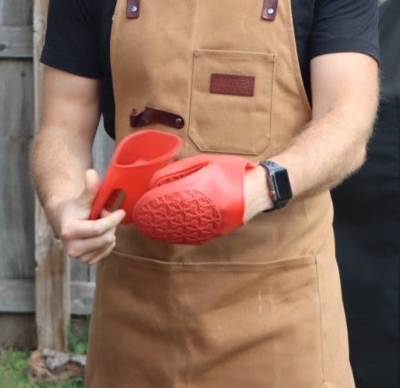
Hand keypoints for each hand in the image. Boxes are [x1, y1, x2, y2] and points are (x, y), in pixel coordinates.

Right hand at [54, 169, 125, 264]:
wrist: (64, 221)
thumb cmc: (75, 208)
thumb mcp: (82, 198)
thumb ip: (89, 188)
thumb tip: (92, 172)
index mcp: (69, 231)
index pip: (98, 228)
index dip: (112, 219)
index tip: (121, 212)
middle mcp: (72, 248)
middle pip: (105, 238)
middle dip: (110, 225)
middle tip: (106, 214)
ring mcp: (79, 257)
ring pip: (107, 245)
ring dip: (109, 232)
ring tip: (100, 222)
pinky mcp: (86, 262)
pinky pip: (106, 252)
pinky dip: (107, 241)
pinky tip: (100, 233)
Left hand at [132, 155, 256, 245]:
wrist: (260, 189)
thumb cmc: (232, 171)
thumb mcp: (205, 163)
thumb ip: (179, 171)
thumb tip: (155, 183)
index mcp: (203, 187)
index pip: (170, 198)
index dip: (152, 203)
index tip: (141, 204)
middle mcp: (207, 208)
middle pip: (173, 218)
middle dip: (154, 220)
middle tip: (139, 219)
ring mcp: (213, 224)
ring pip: (181, 231)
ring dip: (162, 230)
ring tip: (147, 228)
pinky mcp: (217, 232)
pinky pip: (193, 236)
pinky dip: (177, 235)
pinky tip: (166, 235)